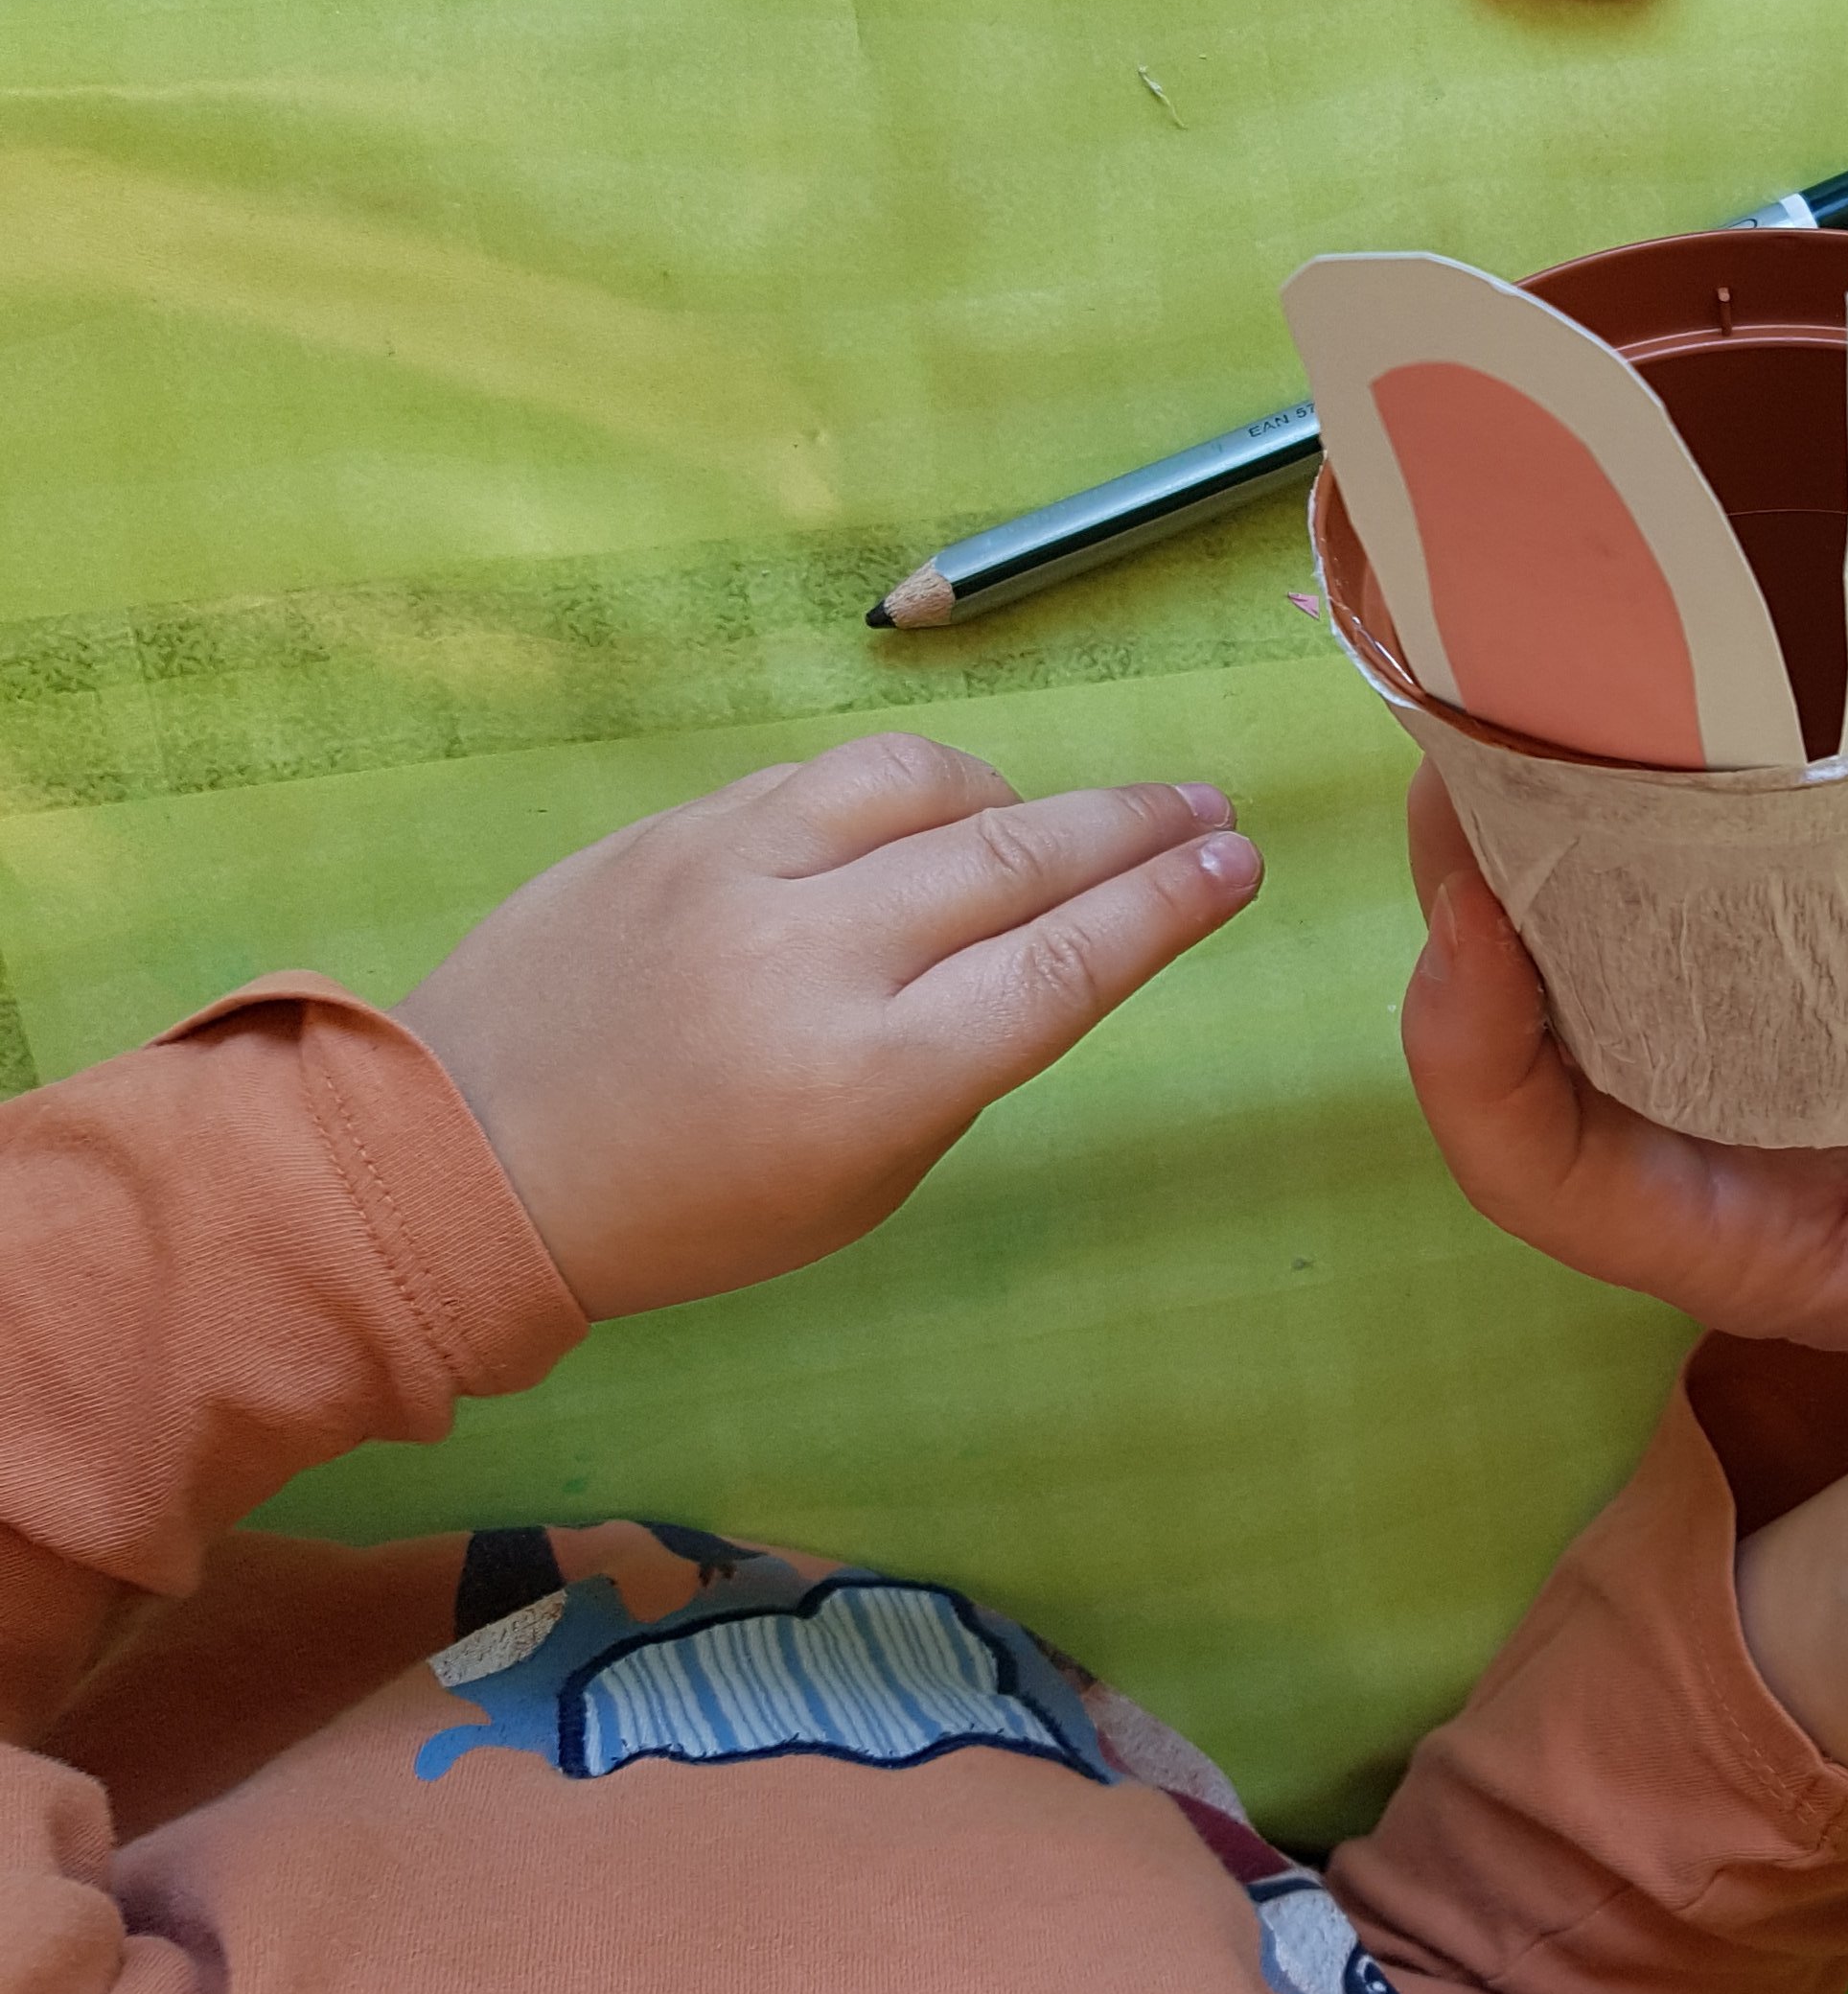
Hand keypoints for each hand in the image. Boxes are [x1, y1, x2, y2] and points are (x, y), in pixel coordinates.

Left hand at [398, 732, 1262, 1318]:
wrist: (463, 1158)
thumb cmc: (683, 1213)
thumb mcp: (858, 1189)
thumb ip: (952, 1071)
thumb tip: (1023, 958)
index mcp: (874, 1081)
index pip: (1062, 964)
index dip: (1168, 906)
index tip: (1238, 863)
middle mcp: (817, 959)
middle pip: (1019, 857)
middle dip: (1134, 828)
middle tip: (1206, 806)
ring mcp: (737, 874)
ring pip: (924, 783)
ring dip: (1013, 795)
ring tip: (1048, 822)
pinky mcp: (676, 829)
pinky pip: (823, 779)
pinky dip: (899, 794)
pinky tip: (921, 820)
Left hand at [1400, 772, 1847, 1375]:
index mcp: (1751, 1243)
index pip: (1548, 1177)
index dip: (1476, 1054)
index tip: (1471, 910)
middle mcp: (1712, 1163)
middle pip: (1522, 1044)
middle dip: (1474, 895)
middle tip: (1478, 729)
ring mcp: (1742, 1080)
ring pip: (1578, 970)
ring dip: (1538, 842)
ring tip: (1534, 687)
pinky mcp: (1796, 1002)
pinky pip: (1676, 920)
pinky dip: (1649, 826)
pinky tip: (1667, 712)